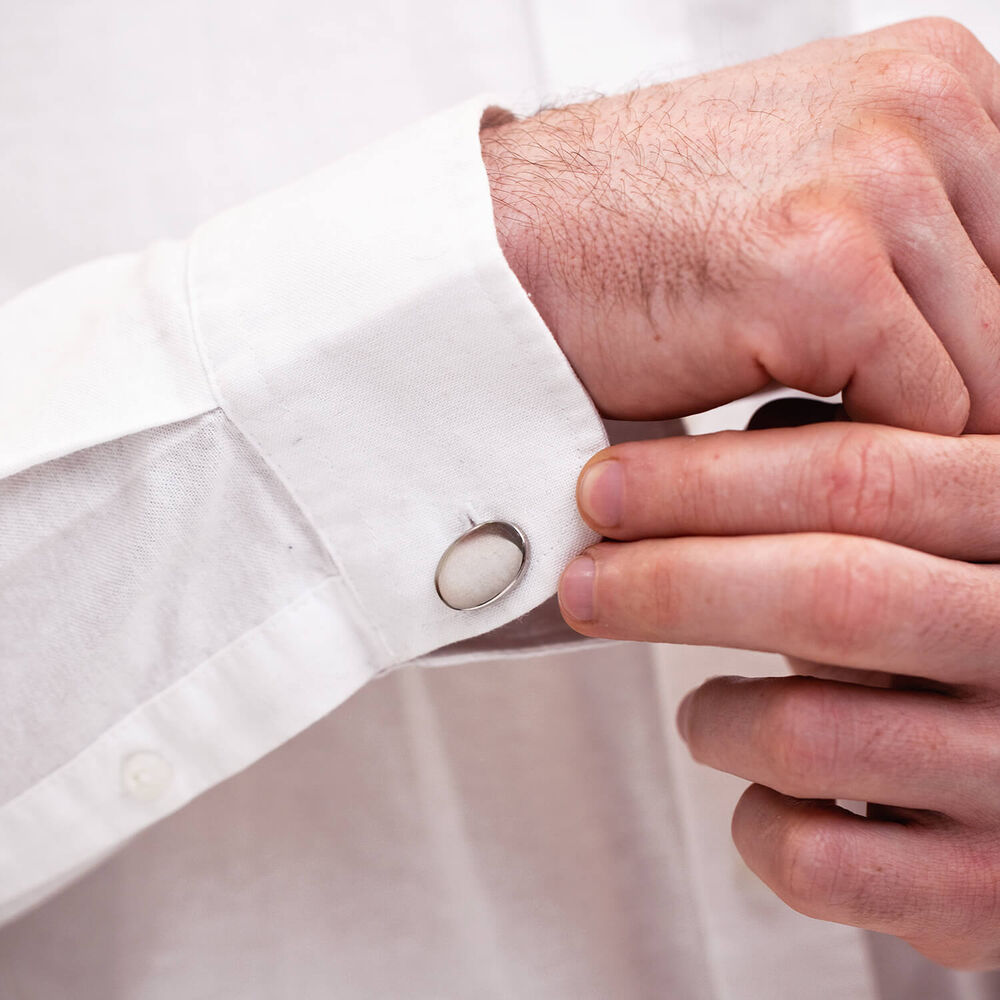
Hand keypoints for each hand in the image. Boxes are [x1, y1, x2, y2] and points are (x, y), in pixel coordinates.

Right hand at [480, 16, 999, 432]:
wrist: (513, 248)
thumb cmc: (647, 240)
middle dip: (973, 409)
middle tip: (900, 465)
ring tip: (842, 473)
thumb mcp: (817, 206)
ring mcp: (874, 185)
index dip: (995, 358)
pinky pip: (918, 417)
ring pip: (992, 381)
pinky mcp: (820, 276)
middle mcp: (925, 111)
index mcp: (941, 82)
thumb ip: (930, 252)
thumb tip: (990, 356)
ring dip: (919, 451)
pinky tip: (792, 461)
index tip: (953, 416)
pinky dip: (866, 468)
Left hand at [558, 420, 999, 967]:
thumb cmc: (980, 634)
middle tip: (584, 582)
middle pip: (826, 594)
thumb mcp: (958, 530)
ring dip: (713, 717)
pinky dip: (757, 823)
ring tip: (700, 710)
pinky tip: (765, 792)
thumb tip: (734, 427)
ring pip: (804, 734)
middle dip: (672, 583)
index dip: (706, 480)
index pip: (857, 479)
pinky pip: (817, 859)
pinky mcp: (986, 893)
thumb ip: (878, 476)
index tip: (604, 487)